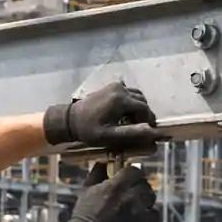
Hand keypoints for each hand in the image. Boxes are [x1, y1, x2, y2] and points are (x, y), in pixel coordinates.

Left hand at [44, 81, 165, 150]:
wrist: (71, 119)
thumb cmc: (89, 130)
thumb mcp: (109, 136)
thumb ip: (130, 133)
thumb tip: (150, 131)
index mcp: (120, 100)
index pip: (144, 108)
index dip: (148, 120)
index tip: (146, 131)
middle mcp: (120, 89)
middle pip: (142, 101)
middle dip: (144, 114)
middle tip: (139, 128)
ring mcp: (115, 86)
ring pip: (137, 96)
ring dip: (138, 108)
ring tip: (132, 122)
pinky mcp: (112, 86)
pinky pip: (129, 92)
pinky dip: (132, 102)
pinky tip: (125, 114)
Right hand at [59, 162, 161, 221]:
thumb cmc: (85, 212)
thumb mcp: (87, 188)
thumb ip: (97, 173)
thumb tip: (104, 162)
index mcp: (116, 184)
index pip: (135, 170)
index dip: (133, 173)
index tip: (129, 176)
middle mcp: (130, 195)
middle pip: (144, 183)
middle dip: (139, 185)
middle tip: (133, 191)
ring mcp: (137, 209)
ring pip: (151, 196)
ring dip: (146, 198)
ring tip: (138, 202)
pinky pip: (155, 215)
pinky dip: (151, 214)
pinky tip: (144, 215)